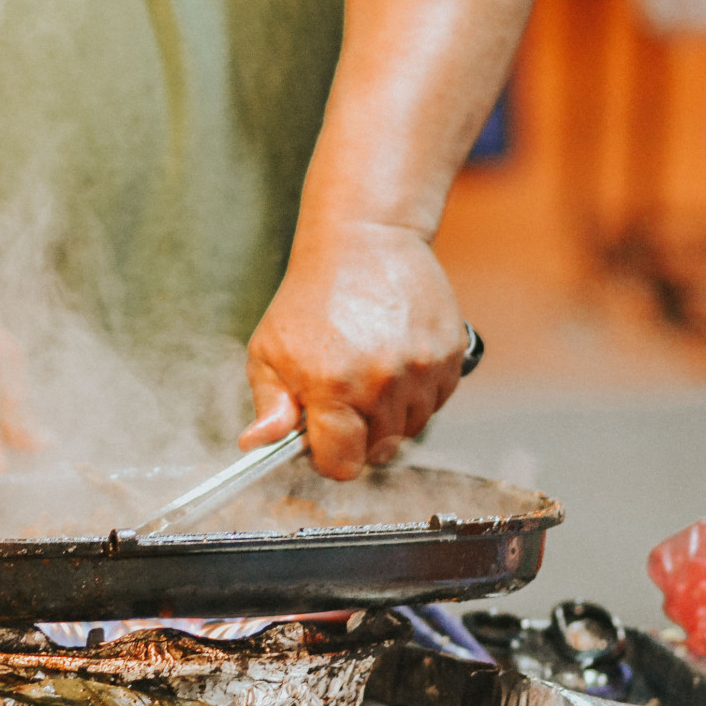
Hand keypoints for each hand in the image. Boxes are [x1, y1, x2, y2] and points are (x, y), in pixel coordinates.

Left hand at [242, 220, 465, 479]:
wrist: (365, 240)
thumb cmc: (312, 296)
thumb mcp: (269, 349)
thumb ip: (269, 404)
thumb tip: (256, 444)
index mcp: (332, 388)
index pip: (341, 464)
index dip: (329, 459)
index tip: (324, 441)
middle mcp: (381, 384)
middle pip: (379, 451)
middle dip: (359, 436)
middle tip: (345, 398)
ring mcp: (420, 370)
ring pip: (411, 428)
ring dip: (391, 415)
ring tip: (370, 373)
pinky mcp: (449, 355)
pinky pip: (436, 401)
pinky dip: (418, 392)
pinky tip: (396, 361)